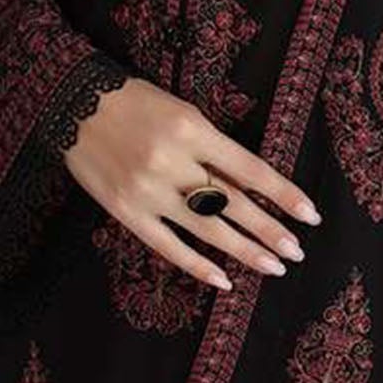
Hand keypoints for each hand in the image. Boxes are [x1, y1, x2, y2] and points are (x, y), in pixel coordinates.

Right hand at [61, 75, 320, 289]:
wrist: (73, 103)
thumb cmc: (136, 102)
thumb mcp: (183, 111)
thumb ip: (213, 147)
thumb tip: (251, 186)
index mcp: (192, 129)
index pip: (250, 170)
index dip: (283, 195)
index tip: (310, 215)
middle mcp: (173, 163)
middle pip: (234, 204)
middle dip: (270, 230)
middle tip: (298, 251)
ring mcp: (148, 191)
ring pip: (207, 229)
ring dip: (245, 251)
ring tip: (274, 266)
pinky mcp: (126, 212)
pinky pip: (168, 246)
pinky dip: (198, 266)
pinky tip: (224, 280)